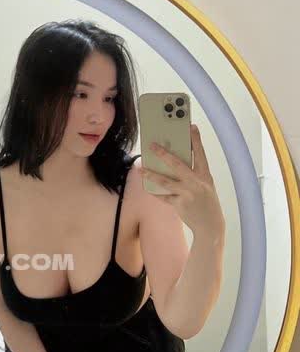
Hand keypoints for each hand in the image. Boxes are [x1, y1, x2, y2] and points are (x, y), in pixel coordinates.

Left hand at [139, 123, 225, 240]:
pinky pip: (163, 196)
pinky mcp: (179, 204)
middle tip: (153, 145)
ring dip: (151, 174)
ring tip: (141, 167)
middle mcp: (196, 183)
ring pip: (165, 181)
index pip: (200, 154)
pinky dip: (154, 192)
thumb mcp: (206, 185)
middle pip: (178, 164)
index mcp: (205, 175)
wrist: (211, 225)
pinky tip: (146, 187)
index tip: (191, 127)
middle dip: (164, 154)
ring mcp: (187, 194)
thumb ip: (194, 173)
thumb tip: (175, 162)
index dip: (196, 140)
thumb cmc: (207, 202)